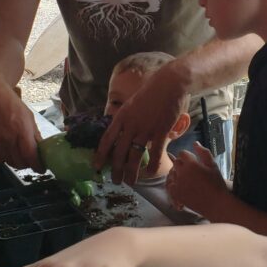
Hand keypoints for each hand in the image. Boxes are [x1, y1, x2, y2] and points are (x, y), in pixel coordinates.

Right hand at [0, 76, 41, 168]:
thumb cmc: (11, 104)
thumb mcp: (28, 116)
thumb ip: (35, 135)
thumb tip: (42, 149)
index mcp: (22, 131)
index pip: (31, 156)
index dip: (38, 166)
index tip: (41, 168)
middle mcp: (8, 138)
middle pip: (20, 162)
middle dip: (28, 164)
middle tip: (31, 160)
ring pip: (9, 162)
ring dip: (16, 161)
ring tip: (19, 154)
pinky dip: (4, 158)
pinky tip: (7, 151)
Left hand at [95, 64, 187, 184]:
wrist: (170, 84)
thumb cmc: (151, 92)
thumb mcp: (132, 104)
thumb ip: (125, 118)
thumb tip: (120, 131)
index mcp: (121, 117)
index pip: (106, 139)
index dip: (100, 154)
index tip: (96, 166)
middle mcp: (131, 124)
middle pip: (119, 152)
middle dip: (116, 169)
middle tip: (115, 181)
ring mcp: (146, 128)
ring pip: (134, 155)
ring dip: (131, 171)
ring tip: (130, 182)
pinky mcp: (161, 131)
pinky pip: (154, 152)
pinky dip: (151, 164)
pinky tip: (149, 173)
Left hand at [166, 142, 228, 218]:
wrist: (216, 203)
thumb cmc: (216, 183)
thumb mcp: (213, 165)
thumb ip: (203, 152)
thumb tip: (195, 143)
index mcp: (191, 164)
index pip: (182, 154)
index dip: (188, 156)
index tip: (194, 160)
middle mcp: (182, 173)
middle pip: (176, 163)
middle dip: (183, 164)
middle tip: (192, 170)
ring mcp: (178, 184)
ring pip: (173, 173)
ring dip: (179, 174)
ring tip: (189, 179)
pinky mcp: (177, 194)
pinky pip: (171, 185)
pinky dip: (175, 184)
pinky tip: (183, 186)